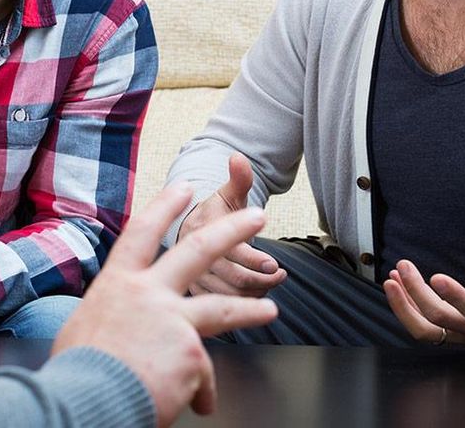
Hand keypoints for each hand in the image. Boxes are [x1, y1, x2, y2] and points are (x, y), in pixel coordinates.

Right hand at [53, 186, 278, 426]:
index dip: (165, 206)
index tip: (184, 187)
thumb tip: (126, 332)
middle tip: (257, 216)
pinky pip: (203, 375)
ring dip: (249, 307)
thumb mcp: (84, 328)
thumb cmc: (77, 370)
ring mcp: (172, 320)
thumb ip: (115, 318)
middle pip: (198, 250)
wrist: (85, 400)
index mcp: (117, 283)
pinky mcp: (190, 352)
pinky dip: (198, 393)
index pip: (142, 232)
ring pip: (222, 307)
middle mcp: (147, 293)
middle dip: (231, 229)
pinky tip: (196, 404)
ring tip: (269, 310)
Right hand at [179, 153, 286, 296]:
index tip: (274, 263)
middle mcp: (195, 260)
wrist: (184, 233)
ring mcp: (195, 280)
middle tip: (280, 274)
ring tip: (272, 281)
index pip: (231, 252)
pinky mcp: (196, 295)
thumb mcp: (225, 195)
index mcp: (202, 234)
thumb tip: (239, 157)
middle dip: (263, 280)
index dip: (255, 260)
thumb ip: (238, 179)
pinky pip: (222, 308)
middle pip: (235, 279)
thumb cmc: (212, 214)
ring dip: (257, 293)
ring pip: (232, 297)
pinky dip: (243, 305)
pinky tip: (256, 294)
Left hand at [384, 258, 464, 348]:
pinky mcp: (450, 336)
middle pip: (441, 318)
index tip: (437, 277)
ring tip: (391, 278)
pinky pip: (423, 328)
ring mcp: (462, 336)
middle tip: (403, 266)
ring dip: (403, 305)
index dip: (456, 296)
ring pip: (426, 330)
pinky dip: (406, 308)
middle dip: (416, 291)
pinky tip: (397, 286)